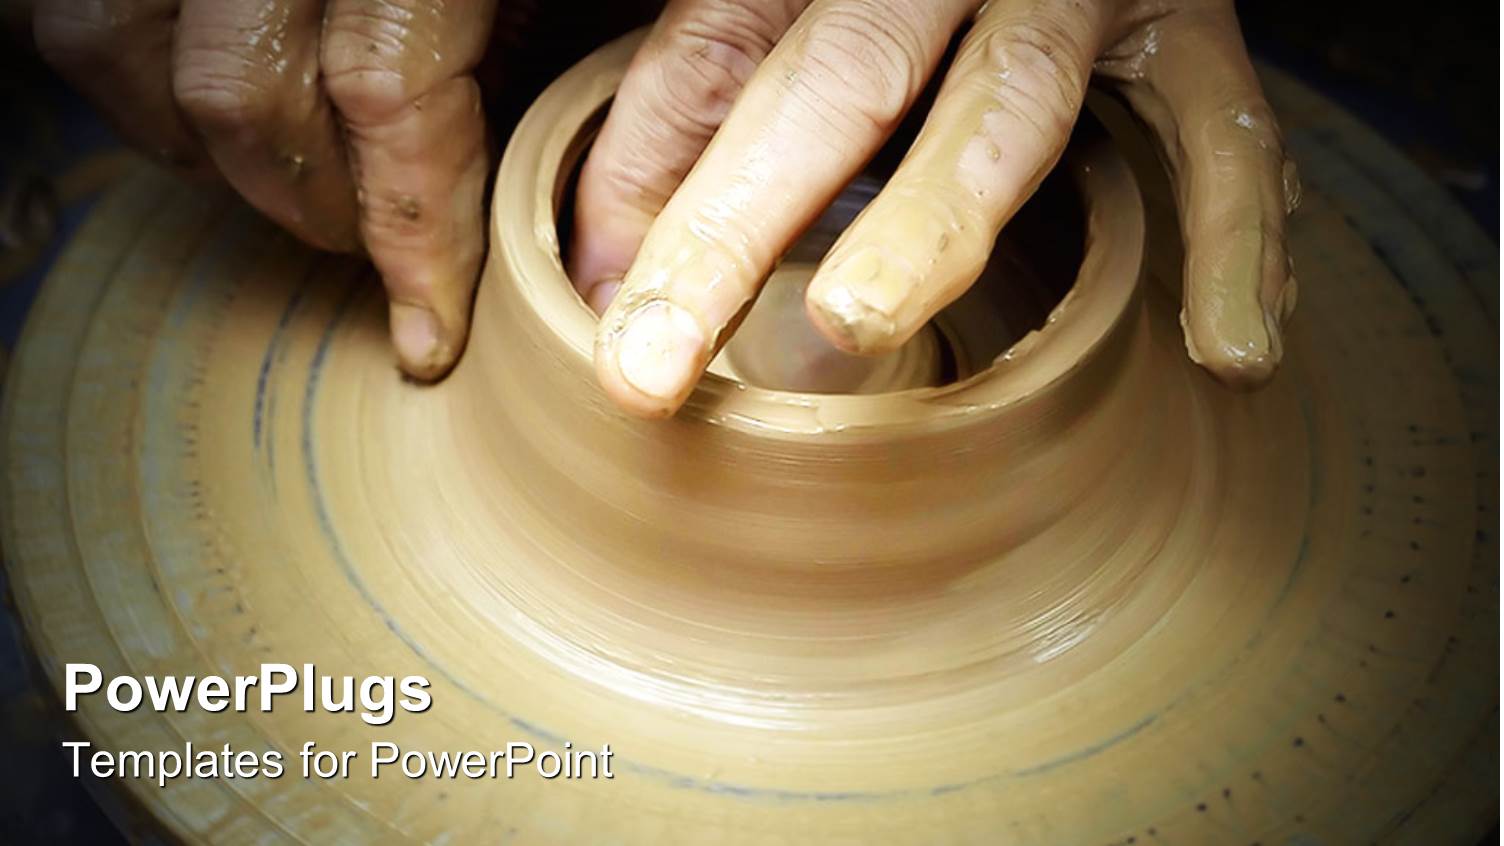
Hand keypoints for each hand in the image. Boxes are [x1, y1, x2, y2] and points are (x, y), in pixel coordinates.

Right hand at [32, 0, 651, 379]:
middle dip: (310, 206)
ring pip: (119, 43)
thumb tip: (582, 221)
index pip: (386, 91)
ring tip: (296, 173)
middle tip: (369, 246)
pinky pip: (81, 6)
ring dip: (204, 146)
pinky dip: (133, 70)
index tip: (428, 336)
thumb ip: (573, 49)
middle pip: (243, 90)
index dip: (411, 237)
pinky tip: (216, 100)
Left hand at [571, 0, 1300, 417]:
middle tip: (662, 360)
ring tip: (855, 326)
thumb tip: (600, 287)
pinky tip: (1232, 351)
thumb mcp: (772, 16)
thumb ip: (682, 128)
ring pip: (1003, 107)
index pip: (710, 74)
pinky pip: (1223, 131)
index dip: (663, 219)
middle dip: (740, 227)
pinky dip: (1234, 236)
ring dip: (930, 221)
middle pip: (832, 89)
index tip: (624, 361)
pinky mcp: (1188, 22)